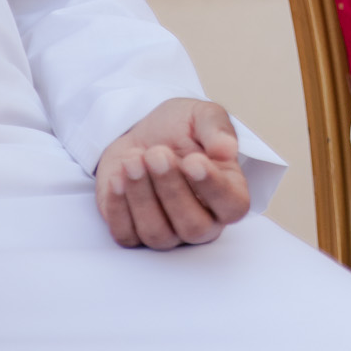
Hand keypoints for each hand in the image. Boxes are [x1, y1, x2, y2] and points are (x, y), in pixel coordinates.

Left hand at [96, 98, 249, 249]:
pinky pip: (127, 235)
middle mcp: (203, 221)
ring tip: (132, 159)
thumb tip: (228, 149)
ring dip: (142, 195)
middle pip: (194, 227)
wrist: (140, 134)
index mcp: (229, 192)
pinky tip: (118, 177)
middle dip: (172, 189)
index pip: (233, 206)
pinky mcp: (134, 235)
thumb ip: (218, 128)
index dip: (215, 188)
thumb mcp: (202, 115)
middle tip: (156, 153)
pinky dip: (119, 206)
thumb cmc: (179, 128)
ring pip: (158, 233)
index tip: (193, 161)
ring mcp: (169, 233)